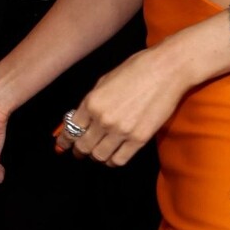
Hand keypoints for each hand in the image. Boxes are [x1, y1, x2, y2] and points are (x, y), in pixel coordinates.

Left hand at [53, 45, 183, 166]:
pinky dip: (113, 161)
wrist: (166, 69)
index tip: (63, 146)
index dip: (65, 141)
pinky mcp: (139, 139)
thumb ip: (91, 102)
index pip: (71, 129)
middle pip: (83, 146)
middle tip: (80, 152)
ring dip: (96, 156)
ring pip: (99, 156)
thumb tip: (80, 119)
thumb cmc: (136, 69)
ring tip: (99, 153)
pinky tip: (113, 156)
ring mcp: (121, 131)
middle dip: (79, 151)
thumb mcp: (104, 81)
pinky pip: (119, 159)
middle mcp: (103, 119)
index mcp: (91, 102)